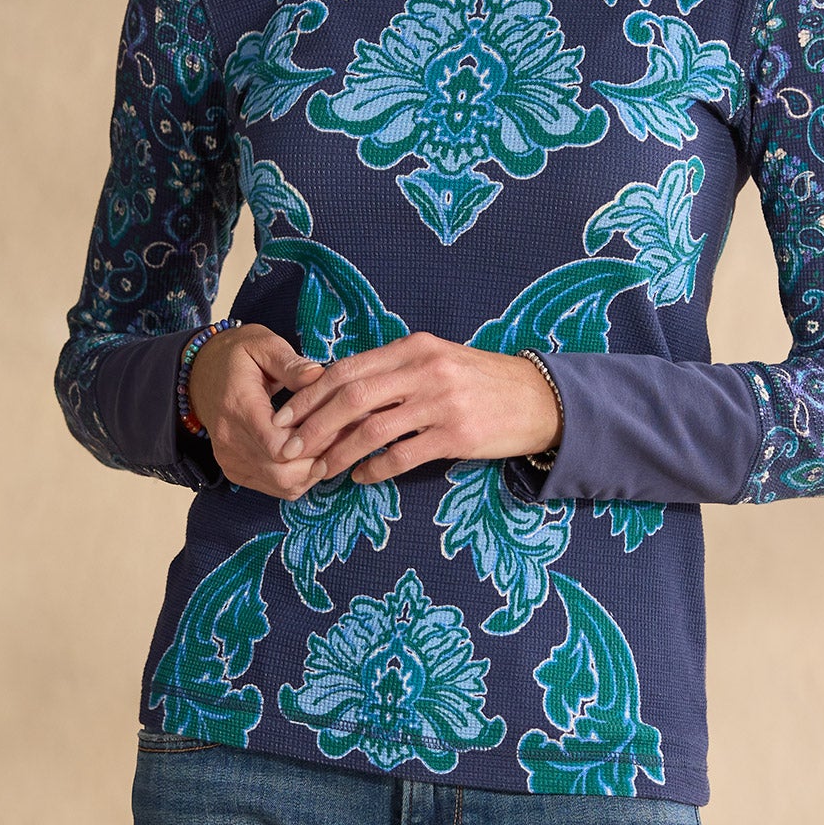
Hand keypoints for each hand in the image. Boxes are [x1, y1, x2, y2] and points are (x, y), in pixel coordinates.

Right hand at [188, 323, 329, 498]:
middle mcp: (230, 439)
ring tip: (332, 445)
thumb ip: (290, 363)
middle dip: (318, 460)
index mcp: (238, 406)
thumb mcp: (263, 345)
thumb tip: (317, 375)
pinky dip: (299, 477)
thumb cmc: (237, 355)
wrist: (201, 373)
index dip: (312, 442)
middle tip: (343, 437)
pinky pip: (274, 488)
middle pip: (281, 472)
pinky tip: (313, 454)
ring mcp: (230, 458)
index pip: (276, 445)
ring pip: (281, 486)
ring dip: (312, 471)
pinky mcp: (235, 470)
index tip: (336, 425)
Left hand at [265, 332, 560, 484]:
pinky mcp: (457, 435)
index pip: (347, 369)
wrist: (539, 398)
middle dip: (312, 426)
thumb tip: (341, 391)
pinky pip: (403, 455)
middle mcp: (424, 370)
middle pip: (351, 398)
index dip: (309, 395)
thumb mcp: (438, 360)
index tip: (284, 417)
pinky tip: (361, 477)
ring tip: (318, 470)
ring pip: (371, 429)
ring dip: (337, 453)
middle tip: (288, 450)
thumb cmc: (481, 380)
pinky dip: (375, 468)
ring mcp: (441, 402)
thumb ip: (394, 370)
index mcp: (414, 347)